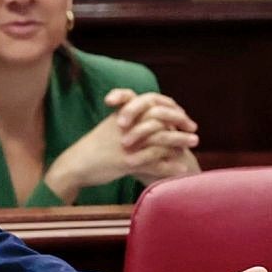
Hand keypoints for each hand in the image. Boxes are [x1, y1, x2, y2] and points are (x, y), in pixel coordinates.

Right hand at [42, 88, 198, 201]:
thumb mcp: (111, 128)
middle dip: (179, 123)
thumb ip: (131, 122)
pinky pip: (153, 161)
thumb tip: (150, 121)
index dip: (171, 109)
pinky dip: (169, 164)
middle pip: (159, 118)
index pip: (152, 104)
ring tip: (194, 143)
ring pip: (159, 138)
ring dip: (180, 140)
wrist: (76, 165)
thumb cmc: (95, 148)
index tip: (183, 116)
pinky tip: (181, 167)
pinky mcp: (126, 161)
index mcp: (123, 115)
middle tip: (194, 129)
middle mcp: (126, 126)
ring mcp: (127, 144)